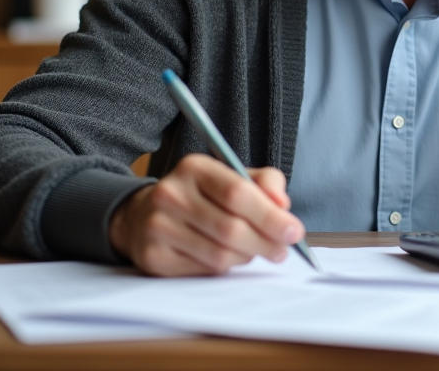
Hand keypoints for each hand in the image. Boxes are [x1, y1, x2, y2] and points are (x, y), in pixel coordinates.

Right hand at [108, 154, 304, 276]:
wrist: (144, 215)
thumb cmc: (201, 196)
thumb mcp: (232, 177)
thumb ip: (265, 184)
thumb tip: (283, 205)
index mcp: (194, 168)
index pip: (237, 193)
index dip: (270, 216)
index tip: (294, 231)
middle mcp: (171, 194)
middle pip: (230, 228)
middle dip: (265, 243)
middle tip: (282, 250)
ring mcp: (158, 227)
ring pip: (219, 254)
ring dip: (246, 256)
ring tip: (253, 250)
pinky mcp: (153, 257)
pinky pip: (203, 270)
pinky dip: (224, 267)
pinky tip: (226, 257)